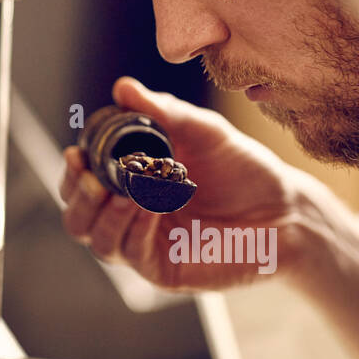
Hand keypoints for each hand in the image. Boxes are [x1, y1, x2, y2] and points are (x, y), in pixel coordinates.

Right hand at [60, 77, 314, 289]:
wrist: (286, 209)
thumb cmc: (245, 171)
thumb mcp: (204, 132)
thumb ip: (164, 112)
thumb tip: (124, 89)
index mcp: (133, 183)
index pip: (83, 183)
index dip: (72, 171)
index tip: (76, 152)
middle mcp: (132, 216)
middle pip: (78, 218)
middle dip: (77, 197)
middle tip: (91, 177)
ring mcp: (147, 245)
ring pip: (97, 240)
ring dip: (103, 215)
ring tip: (126, 194)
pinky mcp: (165, 270)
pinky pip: (132, 254)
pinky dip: (134, 228)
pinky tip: (150, 207)